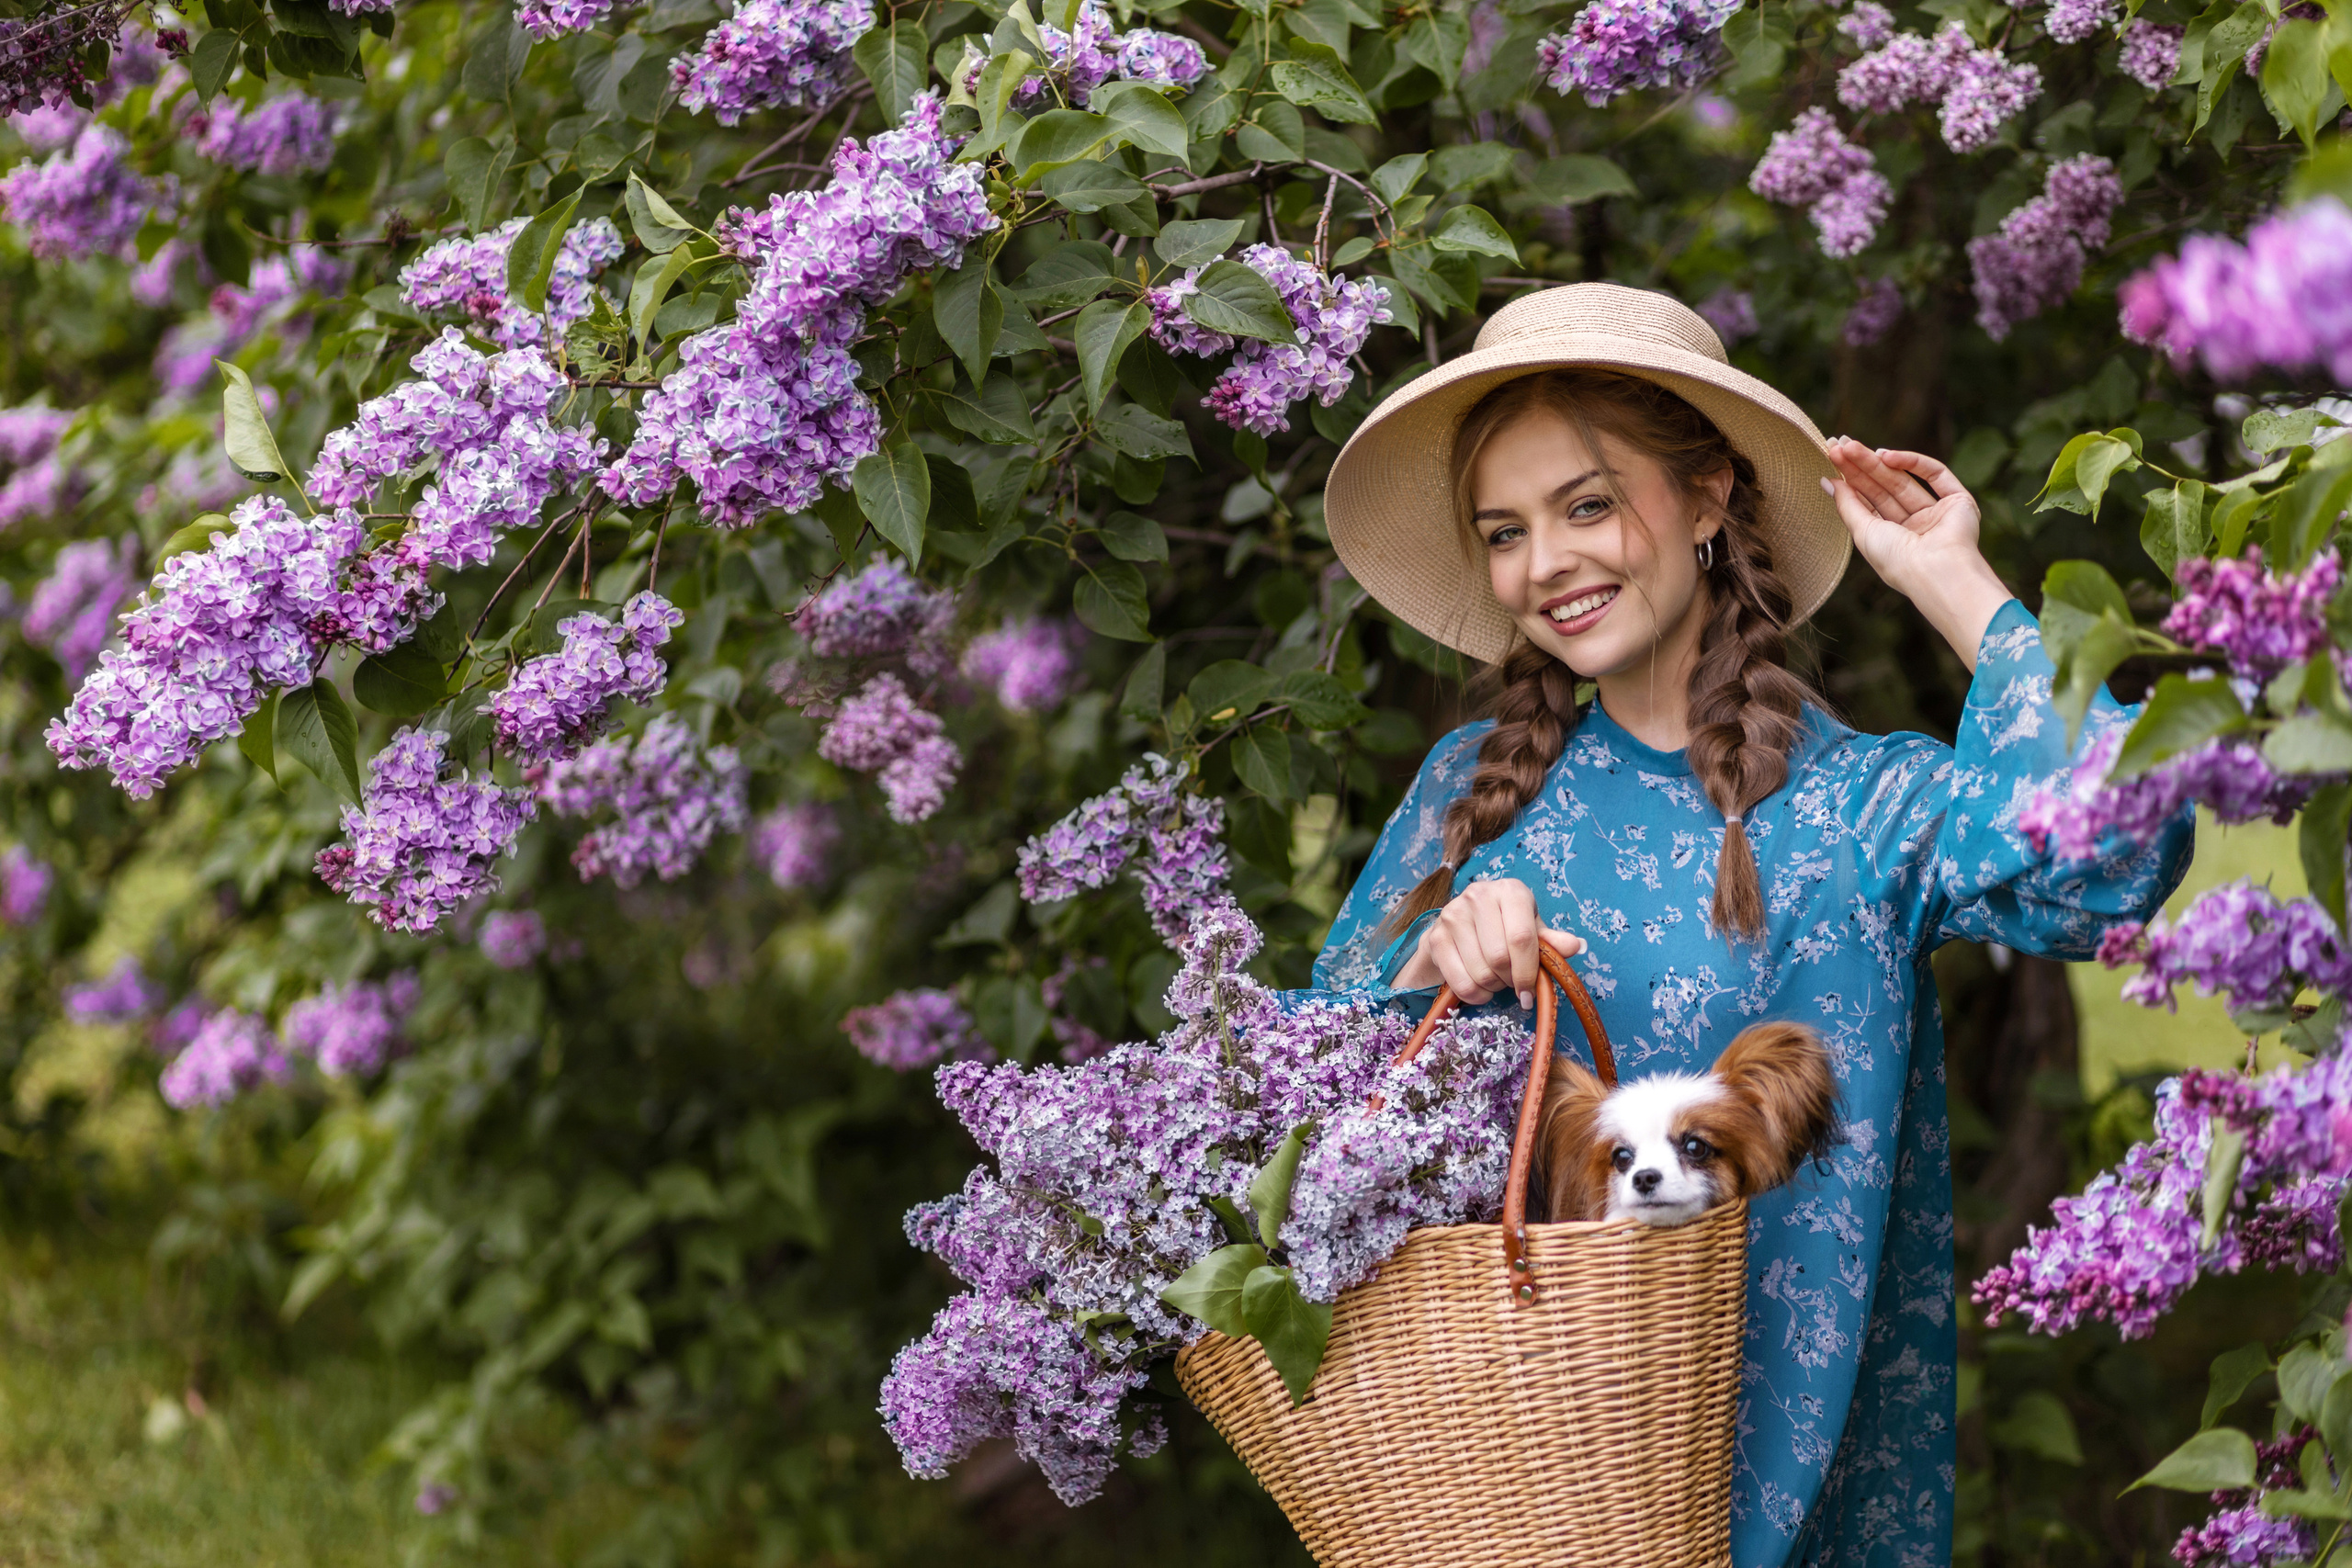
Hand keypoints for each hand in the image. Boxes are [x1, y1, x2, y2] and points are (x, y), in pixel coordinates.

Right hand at [1391, 878, 1586, 1008]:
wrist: (1459, 926)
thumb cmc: (1503, 927)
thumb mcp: (1531, 929)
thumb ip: (1551, 941)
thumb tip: (1577, 946)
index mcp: (1510, 891)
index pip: (1522, 938)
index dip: (1529, 971)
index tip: (1530, 992)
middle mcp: (1479, 896)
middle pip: (1500, 958)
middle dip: (1510, 980)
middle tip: (1512, 982)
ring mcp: (1453, 915)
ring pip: (1481, 972)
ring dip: (1493, 987)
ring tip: (1496, 978)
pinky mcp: (1435, 937)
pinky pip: (1461, 982)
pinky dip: (1475, 995)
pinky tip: (1480, 987)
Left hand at [1823, 438, 2011, 668]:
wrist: (1936, 570)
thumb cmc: (1896, 560)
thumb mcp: (1862, 532)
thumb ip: (1847, 505)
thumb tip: (1826, 481)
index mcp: (1891, 539)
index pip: (1868, 502)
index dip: (1850, 479)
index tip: (1831, 456)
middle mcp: (1914, 525)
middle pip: (1882, 488)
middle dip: (1860, 466)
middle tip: (1838, 444)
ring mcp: (1937, 512)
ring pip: (1903, 479)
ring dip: (1876, 461)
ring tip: (1852, 446)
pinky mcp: (1959, 500)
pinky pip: (1935, 473)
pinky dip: (1911, 461)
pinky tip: (1885, 455)